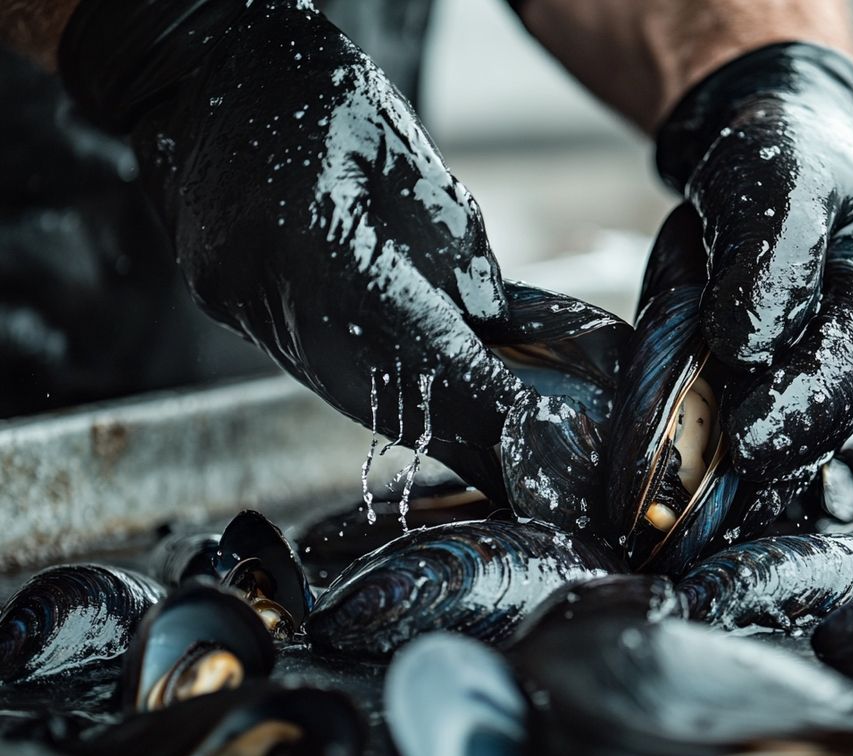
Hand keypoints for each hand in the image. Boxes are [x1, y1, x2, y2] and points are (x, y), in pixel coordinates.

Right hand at [57, 0, 520, 454]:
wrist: (201, 68)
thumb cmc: (312, 89)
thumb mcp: (406, 151)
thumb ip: (450, 245)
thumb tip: (486, 324)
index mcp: (313, 230)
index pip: (407, 336)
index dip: (468, 387)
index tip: (518, 421)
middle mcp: (262, 280)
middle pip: (367, 384)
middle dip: (445, 425)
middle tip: (507, 457)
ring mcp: (232, 298)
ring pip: (332, 384)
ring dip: (406, 417)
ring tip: (470, 444)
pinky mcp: (223, 302)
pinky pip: (302, 360)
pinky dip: (363, 386)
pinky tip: (406, 402)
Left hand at [658, 43, 852, 480]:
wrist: (763, 158)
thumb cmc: (774, 160)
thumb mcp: (779, 180)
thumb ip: (773, 252)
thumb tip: (746, 345)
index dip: (802, 404)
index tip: (746, 440)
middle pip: (837, 410)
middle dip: (786, 448)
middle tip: (725, 477)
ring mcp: (834, 364)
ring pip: (809, 432)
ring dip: (766, 468)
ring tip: (714, 500)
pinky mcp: (794, 381)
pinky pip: (779, 433)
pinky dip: (747, 465)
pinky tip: (714, 496)